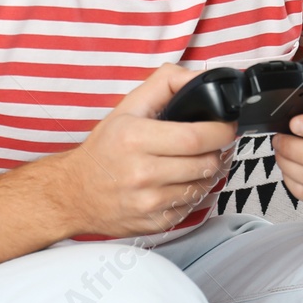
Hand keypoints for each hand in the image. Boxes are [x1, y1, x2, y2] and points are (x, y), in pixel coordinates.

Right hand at [54, 63, 237, 238]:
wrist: (74, 193)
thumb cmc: (104, 148)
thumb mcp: (128, 106)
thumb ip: (166, 83)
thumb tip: (200, 79)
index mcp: (135, 138)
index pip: (196, 137)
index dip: (221, 130)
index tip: (227, 125)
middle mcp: (142, 173)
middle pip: (206, 163)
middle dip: (218, 151)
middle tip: (214, 142)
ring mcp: (149, 202)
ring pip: (204, 186)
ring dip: (208, 172)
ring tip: (197, 159)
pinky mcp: (156, 224)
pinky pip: (192, 206)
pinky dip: (194, 192)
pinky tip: (182, 181)